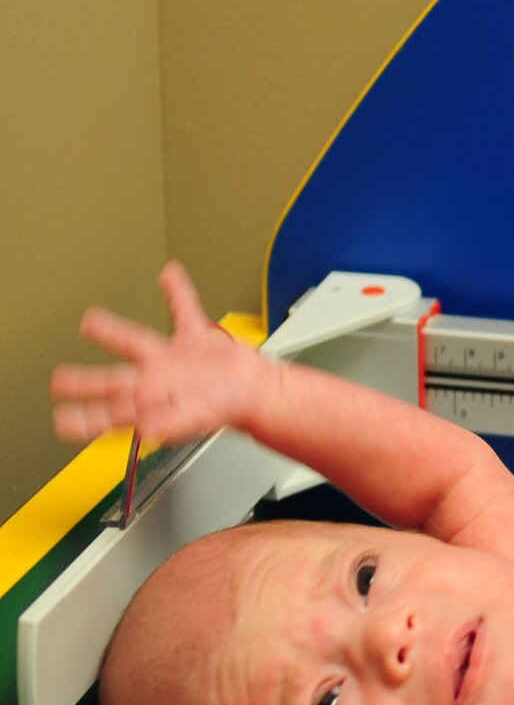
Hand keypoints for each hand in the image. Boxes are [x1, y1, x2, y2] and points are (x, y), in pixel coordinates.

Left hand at [50, 260, 266, 446]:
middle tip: (59, 382)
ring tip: (90, 320)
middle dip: (84, 382)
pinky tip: (169, 274)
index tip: (62, 421)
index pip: (111, 414)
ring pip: (134, 342)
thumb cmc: (232, 409)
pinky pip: (183, 311)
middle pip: (111, 380)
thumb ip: (169, 424)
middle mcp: (157, 382)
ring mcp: (174, 361)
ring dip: (111, 331)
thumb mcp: (195, 419)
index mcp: (152, 403)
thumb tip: (144, 431)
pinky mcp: (196, 341)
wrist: (262, 393)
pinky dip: (178, 291)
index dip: (84, 418)